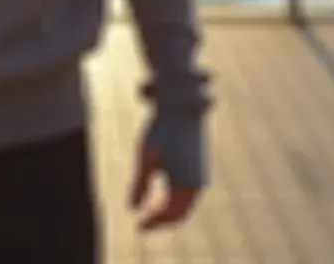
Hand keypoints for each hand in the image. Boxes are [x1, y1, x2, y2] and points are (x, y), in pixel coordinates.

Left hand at [128, 113, 204, 230]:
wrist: (182, 107)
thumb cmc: (161, 130)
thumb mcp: (145, 156)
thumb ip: (139, 184)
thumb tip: (132, 208)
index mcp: (184, 185)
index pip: (169, 215)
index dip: (153, 222)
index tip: (138, 225)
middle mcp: (197, 185)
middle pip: (180, 214)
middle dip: (162, 221)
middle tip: (143, 224)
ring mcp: (201, 177)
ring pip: (187, 206)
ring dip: (170, 213)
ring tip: (152, 213)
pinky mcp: (200, 168)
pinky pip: (190, 195)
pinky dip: (177, 202)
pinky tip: (164, 197)